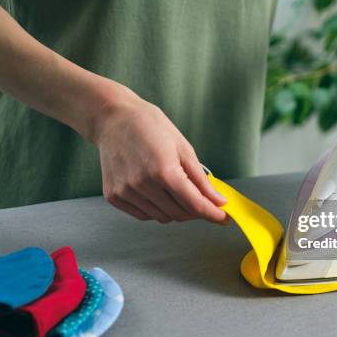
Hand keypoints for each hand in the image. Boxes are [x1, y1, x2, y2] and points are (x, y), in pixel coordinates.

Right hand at [93, 85, 226, 223]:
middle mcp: (143, 185)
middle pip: (179, 214)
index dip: (213, 214)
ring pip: (161, 217)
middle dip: (196, 211)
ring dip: (175, 210)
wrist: (113, 118)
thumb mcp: (182, 148)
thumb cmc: (149, 126)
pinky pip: (143, 215)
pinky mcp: (114, 196)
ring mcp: (126, 192)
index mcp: (163, 171)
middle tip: (203, 201)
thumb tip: (217, 201)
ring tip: (176, 190)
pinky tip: (157, 192)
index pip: (195, 205)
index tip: (223, 217)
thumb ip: (200, 179)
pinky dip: (155, 209)